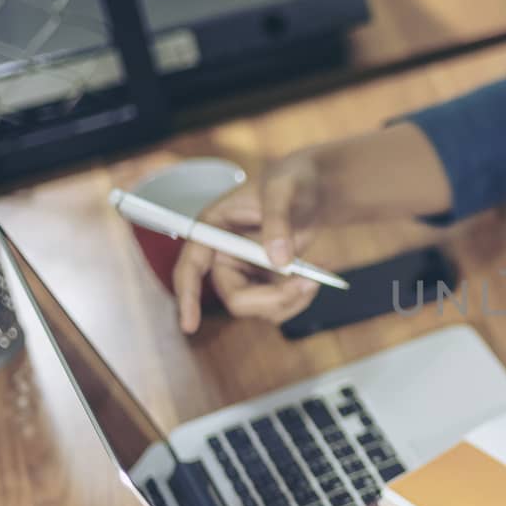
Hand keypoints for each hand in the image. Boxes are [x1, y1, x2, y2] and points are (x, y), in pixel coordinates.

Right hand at [173, 152, 324, 332]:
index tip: (190, 325)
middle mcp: (223, 255)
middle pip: (235, 297)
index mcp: (213, 228)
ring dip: (292, 299)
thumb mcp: (284, 189)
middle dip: (273, 298)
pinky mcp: (265, 282)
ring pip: (260, 308)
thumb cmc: (292, 180)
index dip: (187, 297)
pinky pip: (278, 306)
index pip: (191, 267)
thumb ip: (278, 220)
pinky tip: (316, 277)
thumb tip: (278, 261)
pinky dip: (300, 298)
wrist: (314, 190)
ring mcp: (244, 272)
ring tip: (317, 275)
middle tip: (309, 282)